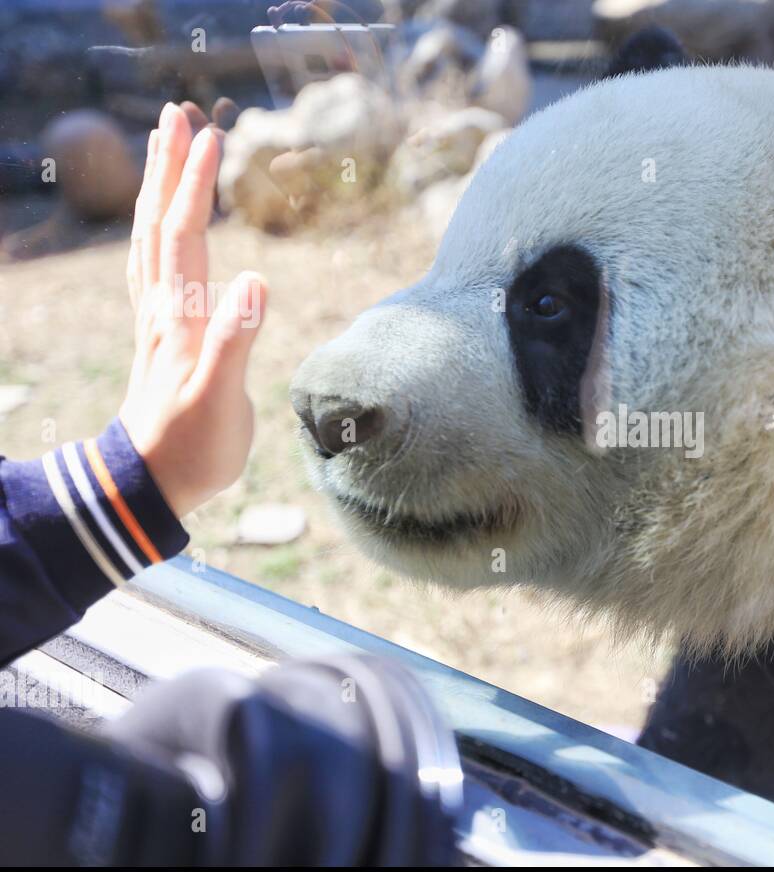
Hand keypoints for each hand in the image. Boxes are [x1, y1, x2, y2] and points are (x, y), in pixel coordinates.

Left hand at [120, 102, 268, 517]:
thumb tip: (255, 280)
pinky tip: (166, 225)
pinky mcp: (162, 337)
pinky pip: (154, 267)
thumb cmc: (192, 448)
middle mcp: (161, 310)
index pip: (184, 236)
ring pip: (150, 241)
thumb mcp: (221, 402)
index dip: (194, 185)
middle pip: (158, 225)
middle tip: (176, 117)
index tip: (208, 136)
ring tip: (165, 151)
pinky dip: (157, 231)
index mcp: (178, 318)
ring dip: (158, 191)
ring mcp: (157, 322)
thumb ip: (236, 341)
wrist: (150, 484)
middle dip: (167, 168)